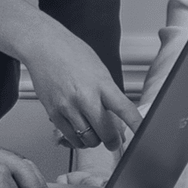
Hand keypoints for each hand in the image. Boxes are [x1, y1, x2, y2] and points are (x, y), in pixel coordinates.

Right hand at [0, 0, 141, 150]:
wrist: (44, 46)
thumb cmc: (72, 53)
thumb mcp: (99, 70)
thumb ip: (108, 94)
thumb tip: (118, 118)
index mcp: (102, 83)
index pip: (125, 109)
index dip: (136, 125)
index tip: (143, 135)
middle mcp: (85, 96)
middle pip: (106, 132)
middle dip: (113, 141)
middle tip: (114, 141)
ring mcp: (68, 106)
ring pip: (88, 139)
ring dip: (94, 140)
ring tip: (94, 132)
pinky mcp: (54, 113)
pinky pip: (71, 137)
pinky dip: (78, 139)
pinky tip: (79, 130)